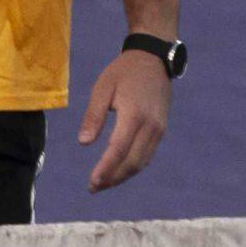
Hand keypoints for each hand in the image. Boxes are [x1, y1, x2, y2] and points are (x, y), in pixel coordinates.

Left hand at [77, 47, 170, 191]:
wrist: (154, 58)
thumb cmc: (124, 72)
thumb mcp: (103, 87)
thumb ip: (94, 115)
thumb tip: (83, 142)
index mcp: (134, 114)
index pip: (119, 149)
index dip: (105, 169)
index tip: (92, 182)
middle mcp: (150, 126)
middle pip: (132, 162)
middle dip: (113, 178)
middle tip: (93, 187)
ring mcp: (159, 129)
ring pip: (141, 162)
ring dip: (122, 176)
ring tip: (103, 183)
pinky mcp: (161, 130)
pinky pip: (147, 155)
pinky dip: (133, 166)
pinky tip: (118, 169)